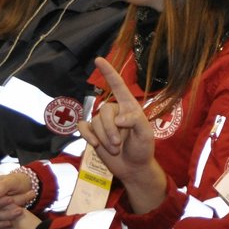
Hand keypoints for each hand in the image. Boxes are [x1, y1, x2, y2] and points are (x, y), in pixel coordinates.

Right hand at [0, 170, 34, 224]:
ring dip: (8, 218)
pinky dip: (4, 224)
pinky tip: (14, 221)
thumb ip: (4, 186)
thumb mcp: (14, 180)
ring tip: (21, 212)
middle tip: (20, 210)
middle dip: (6, 212)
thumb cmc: (18, 182)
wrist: (22, 189)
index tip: (11, 200)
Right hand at [79, 58, 167, 211]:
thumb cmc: (143, 149)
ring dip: (103, 138)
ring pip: (95, 122)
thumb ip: (136, 122)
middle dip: (110, 130)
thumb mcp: (146, 135)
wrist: (132, 168)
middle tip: (118, 144)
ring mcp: (102, 122)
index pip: (118, 86)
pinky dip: (88, 137)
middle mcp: (114, 111)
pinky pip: (83, 128)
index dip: (109, 72)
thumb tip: (119, 118)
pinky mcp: (93, 133)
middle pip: (104, 110)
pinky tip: (95, 145)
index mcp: (129, 107)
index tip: (98, 60)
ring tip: (115, 149)